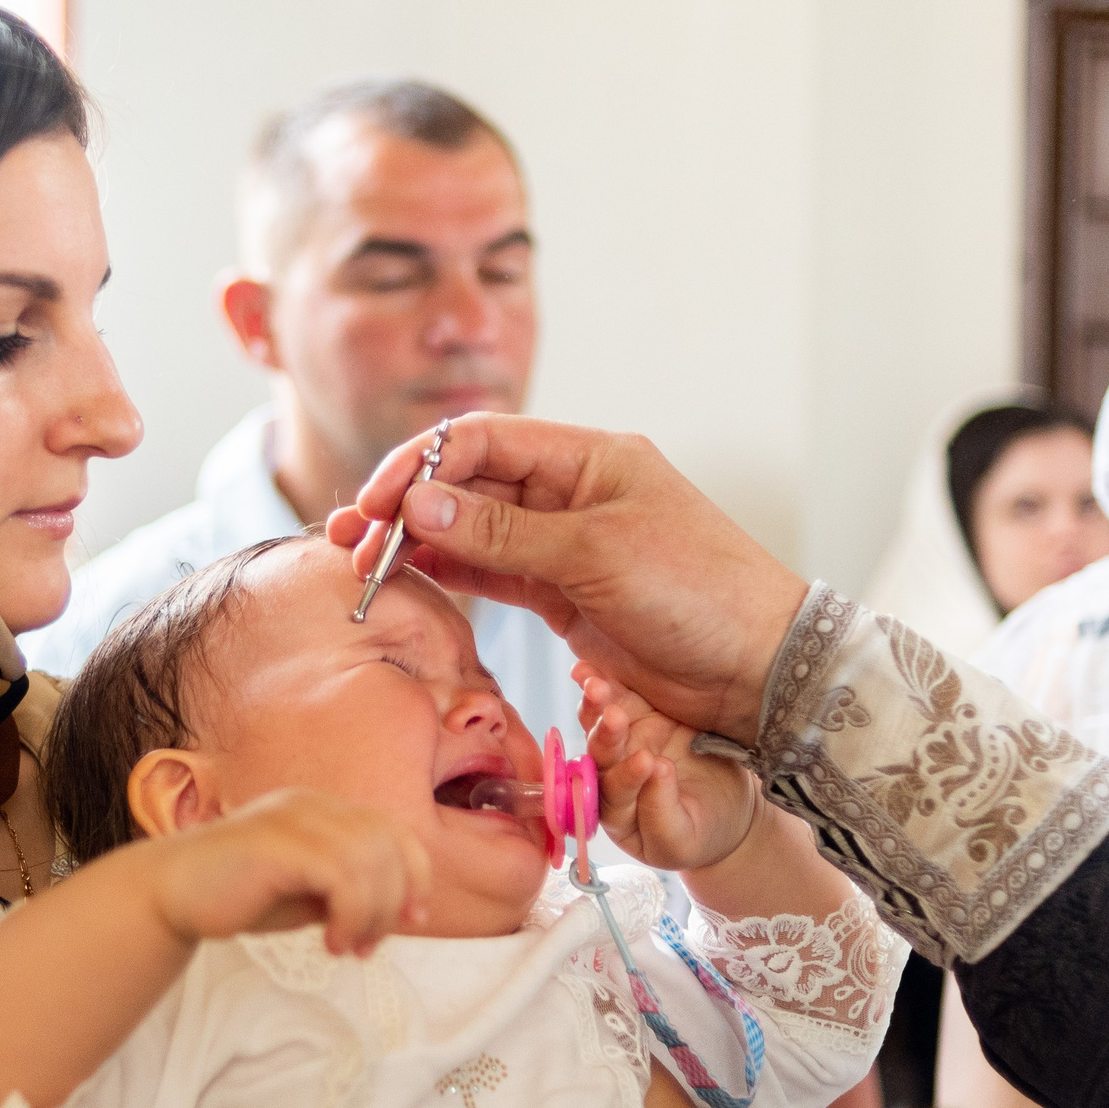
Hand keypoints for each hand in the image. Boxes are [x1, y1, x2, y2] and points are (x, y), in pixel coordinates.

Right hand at [148, 787, 431, 956]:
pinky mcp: (277, 840)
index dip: (415, 876)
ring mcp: (294, 817)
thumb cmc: (237, 897)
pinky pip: (342, 874)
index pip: (395, 831)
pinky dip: (350, 915)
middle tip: (367, 947)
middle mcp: (313, 805)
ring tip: (346, 948)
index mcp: (322, 811)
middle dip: (392, 904)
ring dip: (371, 915)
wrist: (167, 896)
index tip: (412, 921)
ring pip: (371, 861)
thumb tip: (398, 910)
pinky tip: (330, 943)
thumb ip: (347, 892)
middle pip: (390, 846)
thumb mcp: (306, 895)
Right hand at [325, 414, 810, 740]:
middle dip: (407, 505)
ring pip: (473, 531)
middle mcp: (571, 493)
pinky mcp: (562, 594)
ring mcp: (565, 544)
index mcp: (589, 457)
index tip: (378, 503)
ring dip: (418, 542)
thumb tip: (419, 504)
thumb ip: (503, 534)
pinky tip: (407, 579)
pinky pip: (491, 573)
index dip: (422, 466)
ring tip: (361, 560)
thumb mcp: (596, 555)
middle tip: (351, 538)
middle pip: (469, 484)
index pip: (483, 441)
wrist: (757, 667)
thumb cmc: (699, 592)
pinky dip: (448, 574)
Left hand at [575, 661, 760, 872]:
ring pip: (605, 721)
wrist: (723, 808)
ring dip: (599, 702)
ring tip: (597, 684)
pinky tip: (596, 666)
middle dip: (606, 735)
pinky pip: (624, 696)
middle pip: (601, 755)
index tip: (647, 762)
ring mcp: (626, 741)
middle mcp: (612, 774)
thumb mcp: (683, 841)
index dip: (627, 778)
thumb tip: (659, 771)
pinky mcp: (643, 715)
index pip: (614, 794)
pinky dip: (612, 682)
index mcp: (617, 811)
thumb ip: (664, 816)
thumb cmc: (701, 832)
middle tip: (615, 717)